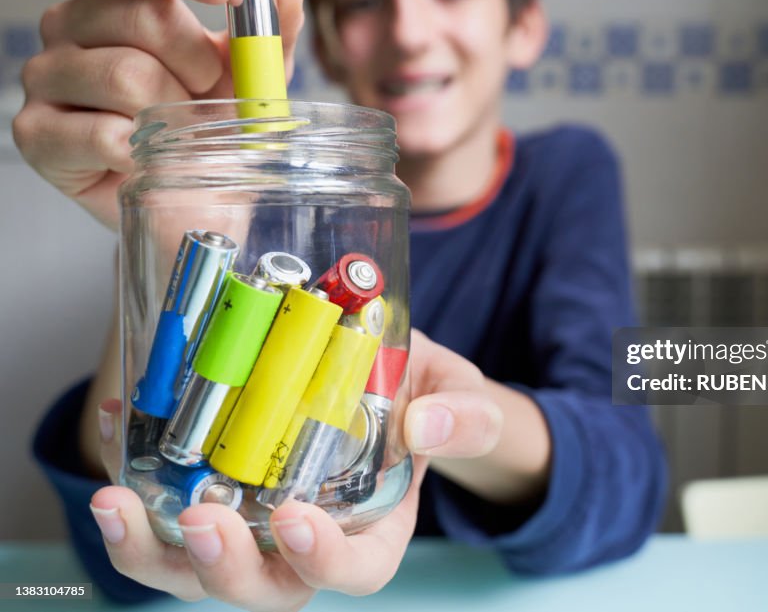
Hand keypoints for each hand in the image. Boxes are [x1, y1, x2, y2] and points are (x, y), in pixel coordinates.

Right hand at [12, 0, 306, 229]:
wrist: (195, 202)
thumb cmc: (213, 125)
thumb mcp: (255, 71)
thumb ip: (273, 21)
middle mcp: (70, 22)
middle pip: (143, 15)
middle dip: (201, 63)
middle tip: (211, 94)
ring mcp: (46, 74)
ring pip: (127, 76)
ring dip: (177, 113)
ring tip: (183, 131)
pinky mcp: (36, 132)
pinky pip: (104, 134)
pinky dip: (145, 154)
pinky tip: (149, 158)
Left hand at [89, 329, 501, 609]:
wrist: (380, 368)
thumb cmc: (423, 391)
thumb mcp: (458, 393)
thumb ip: (464, 412)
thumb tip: (428, 424)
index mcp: (375, 528)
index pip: (356, 572)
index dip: (325, 562)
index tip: (300, 520)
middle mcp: (307, 539)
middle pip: (263, 587)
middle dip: (227, 568)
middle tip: (204, 519)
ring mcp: (253, 519)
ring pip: (196, 568)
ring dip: (151, 548)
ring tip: (118, 501)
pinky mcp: (211, 487)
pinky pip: (162, 507)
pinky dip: (131, 477)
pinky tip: (116, 425)